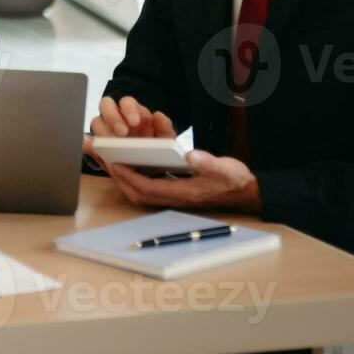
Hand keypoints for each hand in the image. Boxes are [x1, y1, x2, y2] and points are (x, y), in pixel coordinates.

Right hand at [86, 95, 174, 150]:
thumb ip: (164, 127)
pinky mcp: (98, 145)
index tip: (135, 122)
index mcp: (133, 112)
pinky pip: (87, 142)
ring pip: (96, 121)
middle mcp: (117, 117)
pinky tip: (86, 147)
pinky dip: (85, 143)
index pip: (126, 102)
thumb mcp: (165, 139)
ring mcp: (106, 130)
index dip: (129, 109)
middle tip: (122, 133)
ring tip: (110, 145)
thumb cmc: (157, 148)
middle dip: (113, 117)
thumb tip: (157, 115)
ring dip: (102, 131)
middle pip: (106, 105)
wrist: (151, 168)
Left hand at [107, 150, 261, 213]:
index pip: (149, 188)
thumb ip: (207, 162)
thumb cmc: (234, 180)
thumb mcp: (224, 168)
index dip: (130, 177)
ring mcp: (176, 197)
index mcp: (185, 193)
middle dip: (122, 181)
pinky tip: (132, 166)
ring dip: (127, 181)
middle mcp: (177, 198)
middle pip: (140, 195)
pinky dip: (138, 179)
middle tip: (107, 164)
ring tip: (113, 164)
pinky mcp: (177, 192)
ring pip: (144, 193)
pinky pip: (151, 188)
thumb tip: (191, 155)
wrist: (246, 191)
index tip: (116, 165)